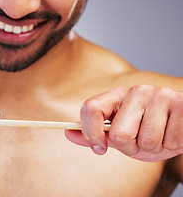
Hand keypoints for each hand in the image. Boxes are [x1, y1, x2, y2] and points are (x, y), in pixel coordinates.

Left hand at [66, 85, 182, 161]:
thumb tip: (68, 133)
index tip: (98, 148)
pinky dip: (171, 146)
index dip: (90, 133)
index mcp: (117, 95)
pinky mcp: (181, 105)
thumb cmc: (149, 130)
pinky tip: (173, 134)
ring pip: (146, 142)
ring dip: (153, 148)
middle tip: (140, 141)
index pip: (90, 108)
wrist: (182, 126)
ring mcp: (160, 95)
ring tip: (159, 136)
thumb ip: (96, 134)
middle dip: (130, 147)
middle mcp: (137, 90)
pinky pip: (170, 141)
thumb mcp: (120, 134)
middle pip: (119, 134)